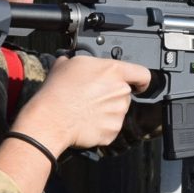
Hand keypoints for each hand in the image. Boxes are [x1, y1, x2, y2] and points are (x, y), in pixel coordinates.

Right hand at [12, 55, 152, 152]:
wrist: (51, 118)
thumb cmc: (58, 91)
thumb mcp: (67, 63)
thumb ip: (84, 61)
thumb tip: (78, 61)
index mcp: (113, 71)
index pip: (142, 73)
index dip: (140, 79)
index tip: (138, 84)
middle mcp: (121, 91)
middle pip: (126, 93)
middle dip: (113, 95)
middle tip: (93, 97)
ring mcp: (118, 113)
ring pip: (118, 110)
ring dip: (107, 111)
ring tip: (86, 110)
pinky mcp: (112, 131)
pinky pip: (111, 127)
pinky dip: (101, 126)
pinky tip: (86, 121)